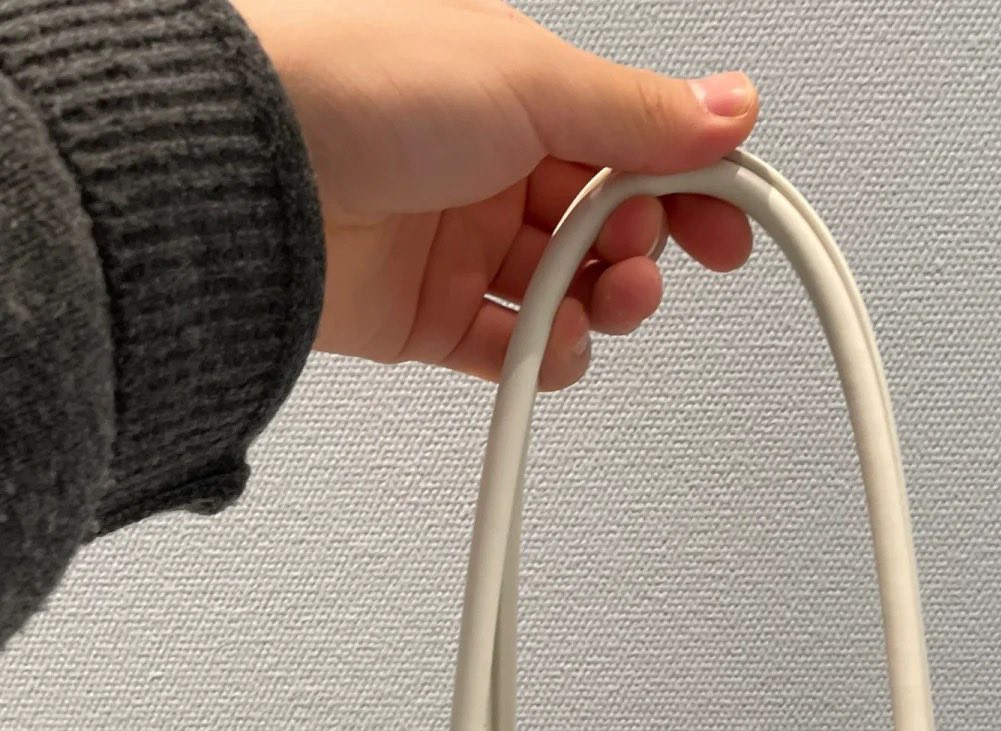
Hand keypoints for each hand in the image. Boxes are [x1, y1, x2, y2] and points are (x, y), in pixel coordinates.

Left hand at [234, 0, 758, 388]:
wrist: (247, 173)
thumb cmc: (354, 89)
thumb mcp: (527, 78)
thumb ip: (636, 112)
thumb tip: (730, 108)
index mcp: (513, 90)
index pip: (630, 144)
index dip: (687, 184)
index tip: (727, 222)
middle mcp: (486, 164)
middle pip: (604, 227)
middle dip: (640, 251)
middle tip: (639, 259)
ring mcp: (454, 242)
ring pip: (565, 294)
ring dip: (599, 308)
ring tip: (597, 303)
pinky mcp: (422, 317)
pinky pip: (506, 350)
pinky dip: (539, 357)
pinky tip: (550, 346)